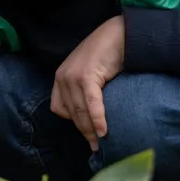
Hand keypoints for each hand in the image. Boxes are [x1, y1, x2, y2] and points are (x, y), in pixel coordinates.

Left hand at [51, 15, 124, 150]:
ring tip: (100, 144)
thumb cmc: (109, 54)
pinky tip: (103, 131)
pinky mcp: (86, 76)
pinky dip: (97, 119)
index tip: (86, 133)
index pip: (59, 108)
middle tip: (95, 147)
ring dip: (90, 130)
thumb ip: (86, 90)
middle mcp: (62, 77)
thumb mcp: (91, 73)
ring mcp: (72, 76)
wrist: (120, 33)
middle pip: (71, 113)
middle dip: (83, 131)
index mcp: (60, 77)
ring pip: (80, 111)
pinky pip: (91, 104)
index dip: (72, 122)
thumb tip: (92, 116)